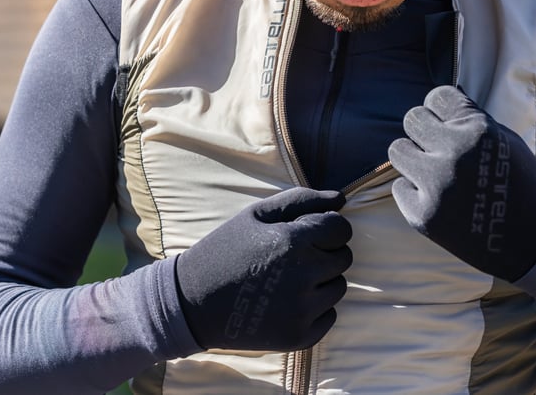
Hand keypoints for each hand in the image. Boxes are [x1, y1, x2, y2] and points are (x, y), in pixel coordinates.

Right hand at [175, 187, 351, 350]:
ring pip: (338, 287)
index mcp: (292, 241)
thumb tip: (342, 198)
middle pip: (343, 258)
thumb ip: (301, 201)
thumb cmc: (225, 251)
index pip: (341, 229)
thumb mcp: (255, 215)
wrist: (192, 303)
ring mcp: (302, 311)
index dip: (326, 228)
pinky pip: (329, 315)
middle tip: (290, 257)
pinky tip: (283, 302)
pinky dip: (313, 308)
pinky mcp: (300, 337)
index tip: (306, 233)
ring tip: (285, 279)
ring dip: (320, 281)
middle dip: (323, 252)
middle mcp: (303, 277)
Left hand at [388, 85, 535, 281]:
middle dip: (424, 131)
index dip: (441, 110)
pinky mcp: (423, 215)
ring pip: (397, 150)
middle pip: (412, 119)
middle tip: (438, 148)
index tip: (448, 124)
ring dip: (413, 158)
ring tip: (434, 171)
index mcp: (480, 131)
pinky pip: (399, 187)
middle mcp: (455, 154)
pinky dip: (415, 192)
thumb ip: (470, 120)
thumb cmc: (521, 186)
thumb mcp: (506, 141)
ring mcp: (436, 186)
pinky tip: (440, 201)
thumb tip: (434, 105)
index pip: (437, 97)